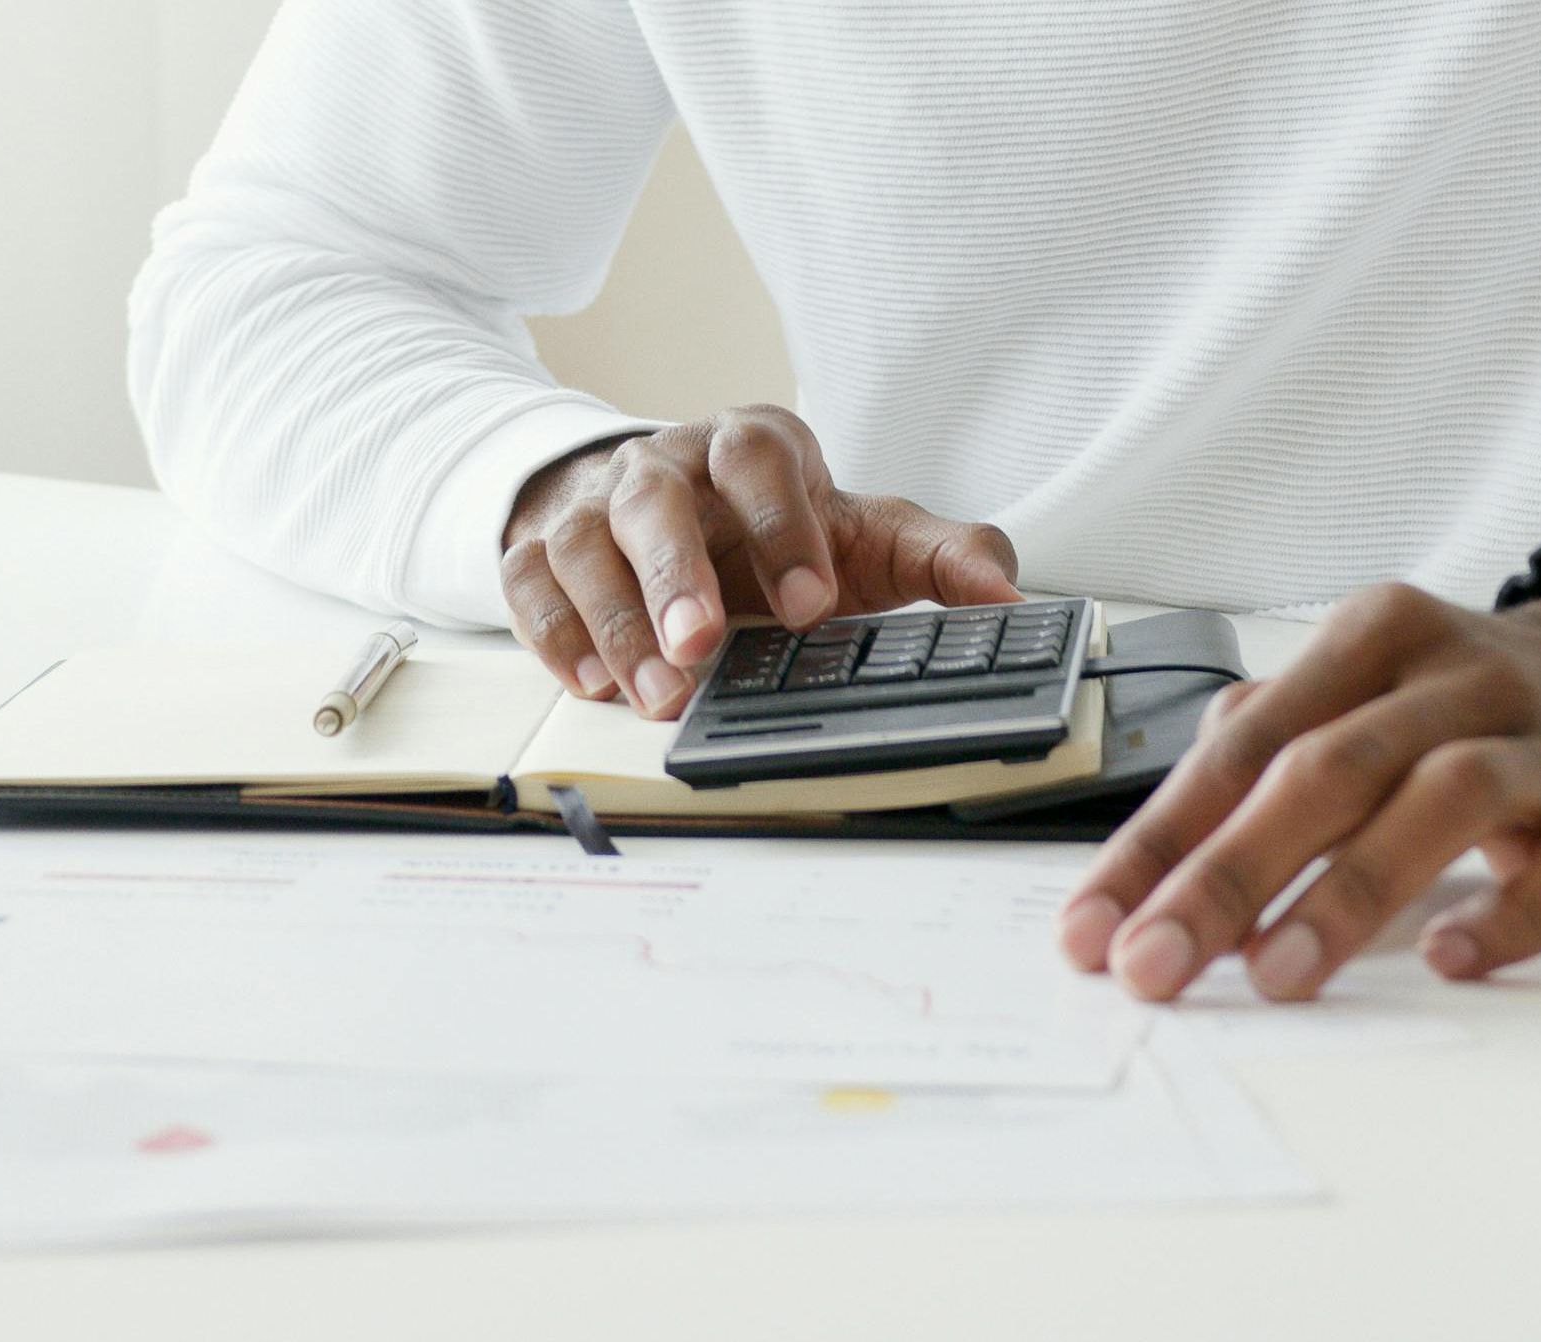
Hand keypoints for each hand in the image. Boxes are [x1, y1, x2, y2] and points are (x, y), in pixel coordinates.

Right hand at [499, 405, 1021, 716]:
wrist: (674, 506)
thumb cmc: (779, 529)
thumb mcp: (866, 536)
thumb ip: (940, 558)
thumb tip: (1010, 596)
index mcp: (752, 447)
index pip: (758, 460)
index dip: (782, 526)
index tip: (813, 604)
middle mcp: (667, 465)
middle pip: (655, 499)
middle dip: (676, 575)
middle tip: (703, 648)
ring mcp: (596, 505)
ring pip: (584, 545)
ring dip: (616, 623)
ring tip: (655, 695)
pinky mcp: (542, 547)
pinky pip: (531, 583)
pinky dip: (555, 635)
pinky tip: (592, 684)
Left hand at [1056, 583, 1540, 998]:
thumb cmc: (1460, 708)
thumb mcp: (1355, 692)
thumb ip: (1255, 747)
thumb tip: (1150, 853)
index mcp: (1374, 638)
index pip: (1243, 744)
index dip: (1160, 841)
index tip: (1094, 928)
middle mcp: (1458, 678)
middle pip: (1328, 768)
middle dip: (1227, 874)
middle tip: (1155, 963)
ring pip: (1442, 802)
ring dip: (1347, 894)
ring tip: (1273, 976)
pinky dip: (1508, 916)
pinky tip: (1445, 958)